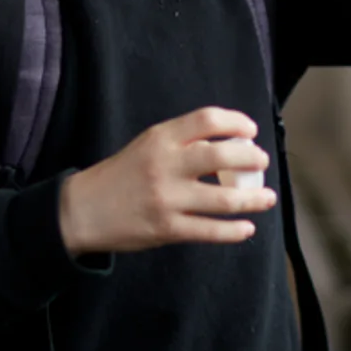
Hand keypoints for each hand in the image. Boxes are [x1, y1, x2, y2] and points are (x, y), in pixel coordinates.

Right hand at [58, 107, 275, 254]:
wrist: (83, 210)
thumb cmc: (122, 174)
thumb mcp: (148, 144)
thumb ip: (183, 141)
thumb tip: (230, 142)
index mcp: (161, 138)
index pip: (208, 119)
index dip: (237, 123)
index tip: (251, 131)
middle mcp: (166, 165)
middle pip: (222, 155)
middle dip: (252, 159)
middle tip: (261, 163)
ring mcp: (167, 199)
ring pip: (224, 199)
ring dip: (253, 199)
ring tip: (267, 198)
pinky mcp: (167, 229)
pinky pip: (210, 231)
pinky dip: (235, 231)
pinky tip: (247, 228)